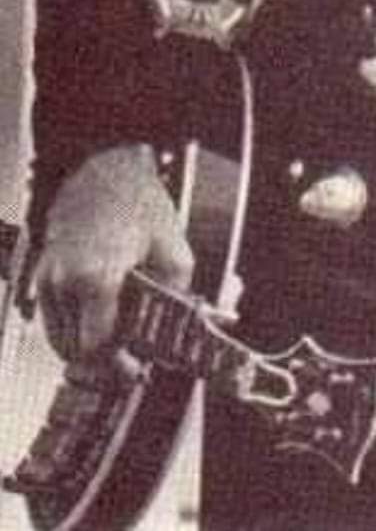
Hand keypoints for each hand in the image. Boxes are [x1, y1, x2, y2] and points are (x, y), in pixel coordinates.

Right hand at [36, 145, 192, 365]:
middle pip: (74, 351)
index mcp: (95, 278)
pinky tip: (100, 317)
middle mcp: (63, 282)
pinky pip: (54, 319)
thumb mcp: (173, 250)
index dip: (117, 364)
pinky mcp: (41, 274)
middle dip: (103, 360)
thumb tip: (170, 332)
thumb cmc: (137, 202)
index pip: (96, 347)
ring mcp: (48, 278)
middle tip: (129, 359)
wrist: (103, 169)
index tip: (135, 368)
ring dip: (87, 346)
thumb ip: (173, 298)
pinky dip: (74, 327)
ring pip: (60, 340)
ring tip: (117, 337)